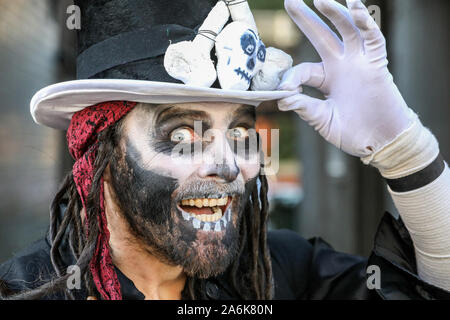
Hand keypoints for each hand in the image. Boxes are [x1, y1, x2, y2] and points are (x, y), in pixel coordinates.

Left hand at [278, 0, 415, 157]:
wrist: (380, 143)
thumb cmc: (353, 133)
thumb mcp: (323, 120)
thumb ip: (305, 108)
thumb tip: (282, 97)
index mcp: (326, 79)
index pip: (304, 70)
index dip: (292, 78)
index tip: (285, 91)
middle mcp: (341, 66)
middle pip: (321, 35)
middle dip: (306, 18)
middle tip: (290, 0)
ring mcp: (359, 63)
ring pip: (346, 31)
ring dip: (334, 13)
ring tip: (320, 0)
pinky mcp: (377, 64)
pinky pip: (372, 38)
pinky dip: (365, 23)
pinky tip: (355, 8)